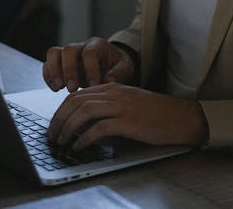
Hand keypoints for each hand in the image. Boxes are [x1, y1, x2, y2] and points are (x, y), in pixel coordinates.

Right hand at [43, 37, 134, 92]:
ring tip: (59, 88)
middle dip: (69, 70)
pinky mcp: (60, 62)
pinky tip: (55, 89)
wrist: (112, 63)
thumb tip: (108, 80)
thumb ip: (118, 74)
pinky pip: (47, 64)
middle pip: (69, 49)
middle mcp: (81, 46)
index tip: (93, 85)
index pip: (90, 52)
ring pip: (54, 52)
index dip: (90, 68)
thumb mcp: (125, 68)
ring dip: (54, 71)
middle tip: (73, 89)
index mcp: (98, 45)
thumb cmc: (118, 66)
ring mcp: (69, 54)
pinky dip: (48, 76)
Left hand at [47, 82, 208, 151]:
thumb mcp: (127, 103)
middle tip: (52, 135)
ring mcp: (121, 106)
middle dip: (59, 119)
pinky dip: (85, 138)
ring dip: (68, 128)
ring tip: (62, 141)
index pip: (78, 94)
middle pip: (76, 101)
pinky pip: (99, 128)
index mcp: (112, 87)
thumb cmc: (155, 113)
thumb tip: (84, 124)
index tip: (55, 124)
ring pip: (84, 112)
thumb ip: (107, 107)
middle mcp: (114, 93)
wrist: (180, 117)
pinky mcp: (128, 122)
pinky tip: (79, 146)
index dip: (61, 110)